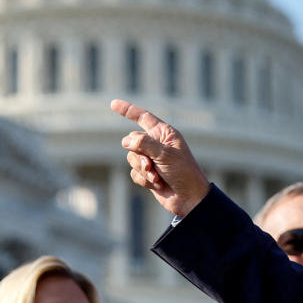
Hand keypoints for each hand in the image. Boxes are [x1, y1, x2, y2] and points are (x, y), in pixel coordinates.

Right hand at [113, 98, 209, 217]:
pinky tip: (158, 184)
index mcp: (165, 133)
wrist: (189, 198)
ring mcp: (151, 159)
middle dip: (139, 155)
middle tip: (152, 165)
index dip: (128, 110)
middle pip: (132, 142)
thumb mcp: (165, 154)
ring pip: (131, 158)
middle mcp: (156, 144)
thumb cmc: (183, 172)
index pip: (143, 117)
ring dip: (143, 170)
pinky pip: (134, 173)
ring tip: (157, 177)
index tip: (113, 103)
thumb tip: (125, 141)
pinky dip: (144, 180)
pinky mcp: (148, 174)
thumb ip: (144, 144)